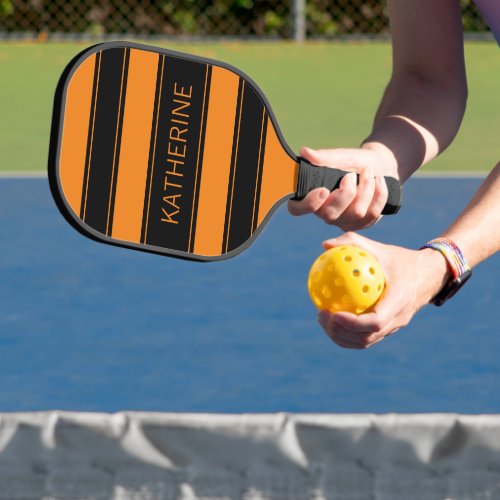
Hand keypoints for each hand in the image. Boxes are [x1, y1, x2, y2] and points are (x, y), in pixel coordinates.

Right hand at [288, 145, 397, 230]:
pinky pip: (372, 214)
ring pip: (356, 213)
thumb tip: (304, 152)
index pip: (297, 209)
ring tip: (368, 172)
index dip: (308, 204)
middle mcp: (324, 212)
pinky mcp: (361, 224)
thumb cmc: (354, 162)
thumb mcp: (341, 156)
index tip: (323, 190)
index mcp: (312, 196)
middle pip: (330, 215)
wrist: (379, 166)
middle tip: (351, 175)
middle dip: (346, 193)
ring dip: (366, 187)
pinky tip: (379, 181)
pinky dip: (379, 193)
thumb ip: (324, 157)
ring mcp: (343, 221)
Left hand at [316, 232, 450, 348]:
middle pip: (366, 338)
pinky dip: (347, 334)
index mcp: (399, 301)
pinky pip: (366, 337)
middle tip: (321, 315)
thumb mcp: (380, 248)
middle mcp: (398, 319)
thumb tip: (325, 245)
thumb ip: (353, 243)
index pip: (375, 321)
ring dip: (341, 336)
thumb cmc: (401, 259)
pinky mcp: (389, 329)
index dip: (352, 323)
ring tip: (322, 319)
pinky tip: (332, 318)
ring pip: (365, 342)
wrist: (429, 275)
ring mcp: (394, 327)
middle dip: (340, 332)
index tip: (332, 313)